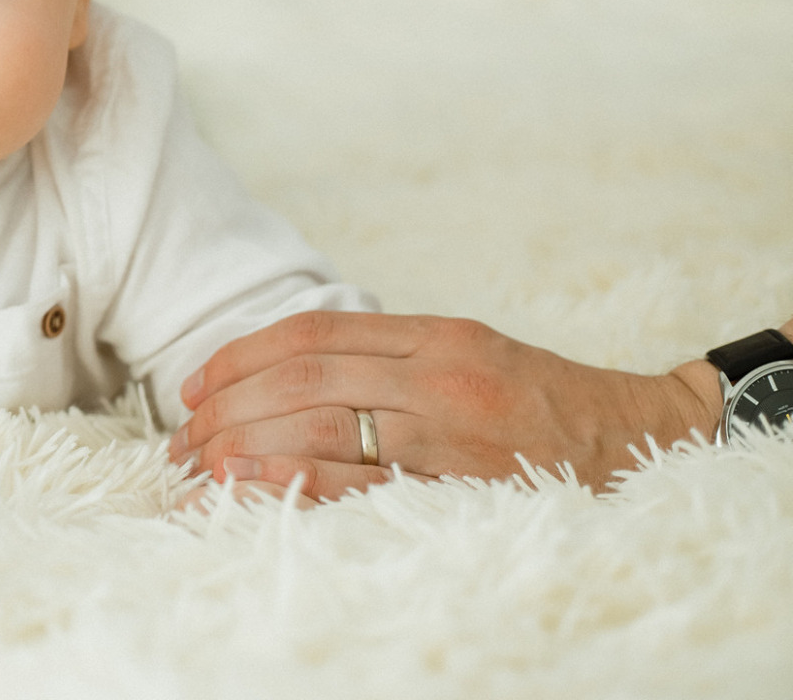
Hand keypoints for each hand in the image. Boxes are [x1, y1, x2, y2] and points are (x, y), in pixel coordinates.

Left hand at [167, 311, 724, 499]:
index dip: (241, 355)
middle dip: (229, 408)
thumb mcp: (464, 350)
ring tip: (199, 468)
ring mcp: (452, 435)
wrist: (638, 437)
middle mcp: (439, 376)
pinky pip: (361, 486)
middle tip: (183, 438)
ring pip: (322, 429)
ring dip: (245, 447)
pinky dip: (293, 487)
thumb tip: (282, 368)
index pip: (313, 332)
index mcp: (433, 334)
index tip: (194, 384)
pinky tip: (246, 489)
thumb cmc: (538, 399)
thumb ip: (385, 351)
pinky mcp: (463, 489)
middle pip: (303, 380)